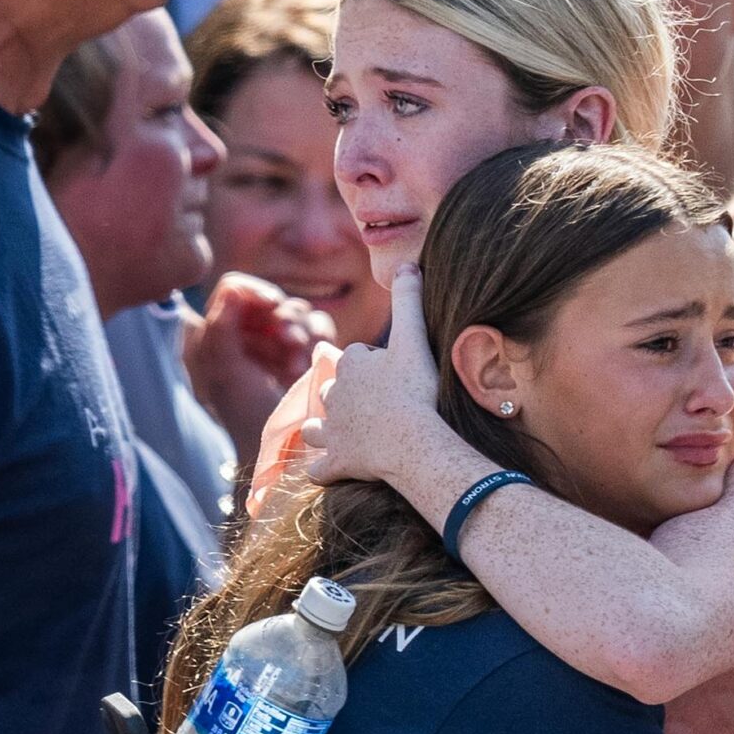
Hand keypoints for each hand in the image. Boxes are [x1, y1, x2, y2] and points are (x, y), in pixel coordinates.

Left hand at [184, 273, 336, 465]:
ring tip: (296, 366)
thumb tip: (234, 288)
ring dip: (301, 335)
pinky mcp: (309, 352)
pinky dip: (318, 343)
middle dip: (283, 320)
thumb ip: (221, 327)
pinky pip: (321, 327)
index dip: (254, 292)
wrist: (282, 446)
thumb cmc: (244, 412)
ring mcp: (280, 343)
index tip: (273, 304)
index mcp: (219, 333)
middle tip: (291, 343)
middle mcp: (249, 333)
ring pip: (299, 312)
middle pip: (271, 298)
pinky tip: (306, 368)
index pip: (235, 288)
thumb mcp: (224, 370)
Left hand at [304, 263, 441, 485]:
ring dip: (325, 428)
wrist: (413, 442)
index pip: (358, 357)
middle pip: (335, 389)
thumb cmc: (416, 389)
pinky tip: (332, 470)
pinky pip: (323, 468)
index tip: (397, 374)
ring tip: (344, 433)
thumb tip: (408, 263)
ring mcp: (332, 431)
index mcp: (350, 364)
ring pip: (317, 426)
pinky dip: (326, 469)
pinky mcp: (336, 463)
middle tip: (377, 404)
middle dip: (348, 395)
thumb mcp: (415, 339)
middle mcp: (334, 394)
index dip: (376, 364)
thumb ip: (410, 301)